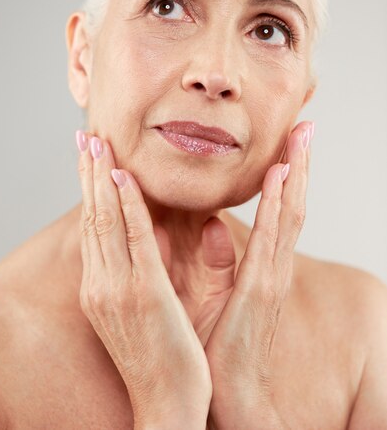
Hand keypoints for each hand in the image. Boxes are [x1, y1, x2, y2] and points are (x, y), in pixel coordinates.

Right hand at [75, 130, 211, 428]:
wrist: (167, 407)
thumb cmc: (163, 359)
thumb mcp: (148, 309)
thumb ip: (150, 267)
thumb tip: (161, 231)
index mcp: (102, 288)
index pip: (94, 229)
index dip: (91, 191)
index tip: (90, 159)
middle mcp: (102, 283)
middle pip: (93, 217)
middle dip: (88, 174)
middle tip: (85, 136)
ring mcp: (119, 288)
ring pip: (106, 220)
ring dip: (101, 178)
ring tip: (97, 143)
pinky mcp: (144, 293)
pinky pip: (134, 239)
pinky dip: (126, 205)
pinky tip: (122, 177)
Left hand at [195, 121, 312, 428]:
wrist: (226, 394)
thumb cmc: (219, 347)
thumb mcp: (215, 295)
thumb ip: (216, 260)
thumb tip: (211, 226)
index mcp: (264, 266)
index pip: (280, 210)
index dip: (287, 175)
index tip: (289, 140)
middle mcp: (274, 266)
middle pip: (292, 203)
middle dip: (300, 162)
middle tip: (305, 124)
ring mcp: (273, 276)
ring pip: (290, 214)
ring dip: (296, 173)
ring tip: (301, 136)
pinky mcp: (261, 290)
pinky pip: (272, 239)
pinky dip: (279, 205)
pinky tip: (281, 176)